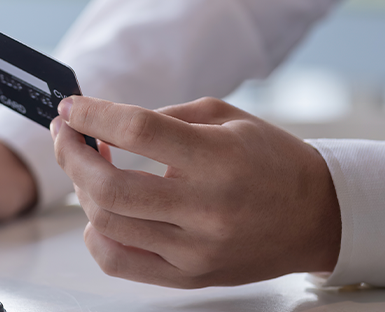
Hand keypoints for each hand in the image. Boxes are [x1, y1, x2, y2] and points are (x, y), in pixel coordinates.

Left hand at [51, 96, 339, 287]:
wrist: (318, 216)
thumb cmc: (271, 162)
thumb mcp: (227, 118)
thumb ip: (164, 117)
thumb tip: (102, 123)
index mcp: (218, 159)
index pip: (138, 131)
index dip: (93, 116)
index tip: (72, 108)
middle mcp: (206, 208)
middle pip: (109, 187)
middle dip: (72, 156)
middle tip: (67, 136)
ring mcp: (196, 249)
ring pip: (107, 224)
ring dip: (82, 190)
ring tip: (89, 169)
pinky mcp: (189, 276)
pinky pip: (119, 263)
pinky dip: (96, 236)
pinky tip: (100, 213)